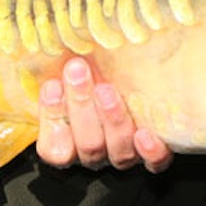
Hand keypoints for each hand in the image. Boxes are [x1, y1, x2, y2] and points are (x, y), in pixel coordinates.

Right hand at [35, 56, 173, 172]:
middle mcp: (96, 154)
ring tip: (106, 89)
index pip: (54, 147)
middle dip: (80, 105)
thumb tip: (52, 42)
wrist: (131, 82)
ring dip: (111, 119)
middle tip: (77, 70)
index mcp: (67, 145)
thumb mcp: (72, 75)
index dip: (51, 118)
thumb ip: (61, 72)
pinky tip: (145, 134)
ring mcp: (124, 155)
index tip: (51, 84)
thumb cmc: (93, 76)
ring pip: (117, 151)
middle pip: (88, 144)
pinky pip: (154, 162)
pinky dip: (150, 151)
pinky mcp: (152, 154)